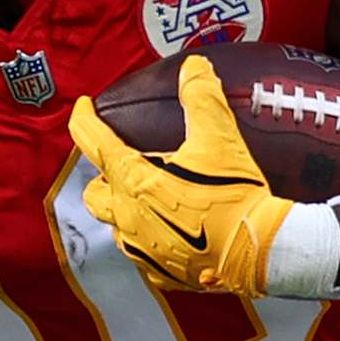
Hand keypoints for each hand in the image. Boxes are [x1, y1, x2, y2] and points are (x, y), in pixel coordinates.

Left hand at [69, 53, 296, 294]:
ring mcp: (142, 250)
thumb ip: (202, 97)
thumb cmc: (234, 195)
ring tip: (152, 197)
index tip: (84, 107)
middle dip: (101, 178)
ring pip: (117, 226)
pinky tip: (173, 229)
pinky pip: (143, 253)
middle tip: (123, 166)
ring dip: (126, 209)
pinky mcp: (160, 272)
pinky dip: (151, 237)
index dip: (83, 119)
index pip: (93, 143)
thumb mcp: (220, 138)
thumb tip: (194, 67)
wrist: (256, 252)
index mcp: (134, 181)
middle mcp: (128, 218)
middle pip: (94, 194)